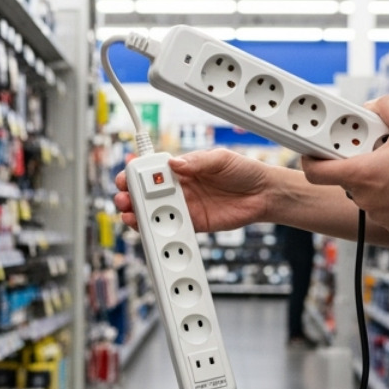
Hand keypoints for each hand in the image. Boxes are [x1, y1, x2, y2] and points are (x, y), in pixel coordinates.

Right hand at [114, 148, 274, 232]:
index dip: (138, 173)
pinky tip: (150, 229)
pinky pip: (172, 228)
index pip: (154, 170)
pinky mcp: (194, 224)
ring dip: (139, 214)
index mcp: (183, 169)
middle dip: (131, 195)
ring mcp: (186, 207)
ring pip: (155, 211)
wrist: (264, 194)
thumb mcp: (220, 159)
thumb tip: (175, 162)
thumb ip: (197, 162)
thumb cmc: (244, 171)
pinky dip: (159, 230)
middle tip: (124, 198)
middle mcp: (181, 188)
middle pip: (148, 193)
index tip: (127, 175)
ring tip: (130, 214)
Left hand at [300, 96, 388, 235]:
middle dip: (358, 161)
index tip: (314, 150)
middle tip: (378, 149)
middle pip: (346, 178)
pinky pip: (383, 206)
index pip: (315, 172)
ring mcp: (380, 214)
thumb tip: (374, 106)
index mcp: (363, 174)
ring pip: (366, 192)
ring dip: (376, 178)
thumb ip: (385, 107)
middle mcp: (367, 199)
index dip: (310, 159)